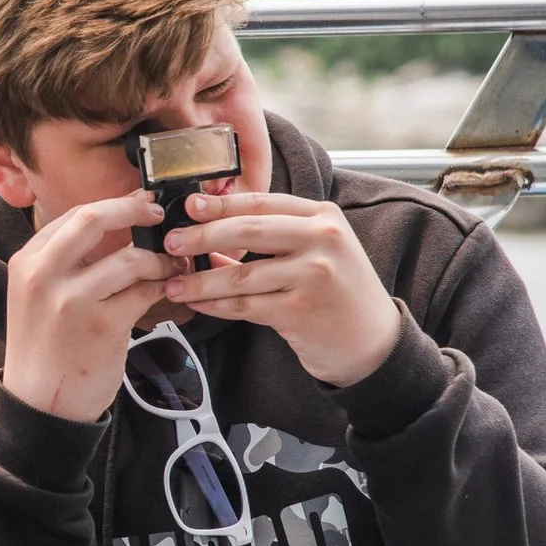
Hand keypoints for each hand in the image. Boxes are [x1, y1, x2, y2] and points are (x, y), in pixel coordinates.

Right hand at [0, 192, 178, 420]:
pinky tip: (168, 290)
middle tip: (158, 213)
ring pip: (130, 258)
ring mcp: (73, 300)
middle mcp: (44, 275)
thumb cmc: (45, 350)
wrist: (40, 404)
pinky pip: (144, 292)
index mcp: (27, 262)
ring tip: (171, 263)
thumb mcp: (36, 296)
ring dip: (159, 258)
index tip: (137, 204)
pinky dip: (162, 287)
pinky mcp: (103, 325)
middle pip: (94, 218)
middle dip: (134, 209)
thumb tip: (114, 229)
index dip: (112, 204)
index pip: (73, 215)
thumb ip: (64, 262)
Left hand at [159, 191, 399, 385]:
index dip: (221, 204)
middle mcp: (322, 239)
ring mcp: (314, 275)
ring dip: (199, 280)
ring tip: (173, 284)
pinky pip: (245, 306)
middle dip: (201, 237)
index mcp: (323, 216)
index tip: (188, 206)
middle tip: (170, 243)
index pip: (262, 202)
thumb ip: (273, 237)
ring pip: (241, 275)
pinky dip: (216, 305)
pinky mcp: (301, 311)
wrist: (374, 343)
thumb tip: (210, 231)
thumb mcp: (318, 252)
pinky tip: (198, 304)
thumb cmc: (339, 293)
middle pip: (248, 231)